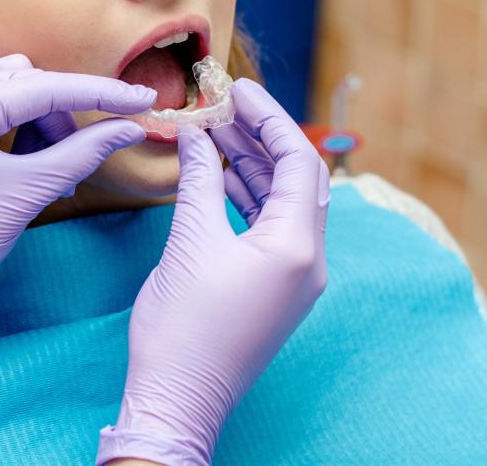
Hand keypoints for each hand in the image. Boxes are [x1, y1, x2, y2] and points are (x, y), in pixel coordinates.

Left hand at [0, 54, 155, 336]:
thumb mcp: (23, 196)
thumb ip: (79, 154)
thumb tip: (129, 128)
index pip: (43, 88)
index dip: (100, 93)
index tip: (144, 99)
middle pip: (25, 78)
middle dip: (62, 114)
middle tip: (80, 160)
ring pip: (7, 86)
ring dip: (39, 118)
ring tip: (51, 169)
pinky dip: (14, 123)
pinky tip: (25, 160)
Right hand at [98, 79, 329, 465]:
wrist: (178, 397)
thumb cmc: (182, 324)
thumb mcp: (189, 242)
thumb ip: (198, 181)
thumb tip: (197, 136)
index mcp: (296, 247)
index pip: (297, 161)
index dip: (269, 117)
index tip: (237, 88)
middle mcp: (308, 260)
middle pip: (297, 179)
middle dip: (262, 138)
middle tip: (225, 106)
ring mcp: (294, 277)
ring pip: (283, 203)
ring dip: (253, 166)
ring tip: (216, 134)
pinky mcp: (274, 289)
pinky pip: (271, 228)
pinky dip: (247, 198)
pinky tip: (219, 178)